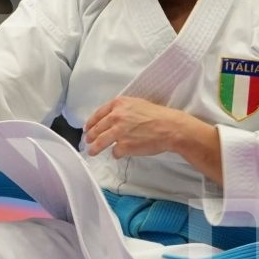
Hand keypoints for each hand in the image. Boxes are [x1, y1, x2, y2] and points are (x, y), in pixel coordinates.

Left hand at [82, 97, 204, 160]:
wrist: (170, 127)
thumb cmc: (158, 116)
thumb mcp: (137, 104)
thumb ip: (122, 110)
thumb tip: (112, 119)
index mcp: (119, 104)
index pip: (98, 114)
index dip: (91, 122)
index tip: (87, 128)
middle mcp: (116, 116)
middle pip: (97, 128)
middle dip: (91, 136)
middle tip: (88, 140)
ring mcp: (118, 132)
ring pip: (100, 142)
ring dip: (94, 148)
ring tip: (92, 152)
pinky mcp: (124, 146)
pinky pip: (115, 152)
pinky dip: (117, 153)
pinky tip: (121, 153)